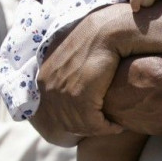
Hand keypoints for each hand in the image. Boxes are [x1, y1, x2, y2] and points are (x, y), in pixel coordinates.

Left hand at [32, 5, 125, 143]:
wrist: (104, 32)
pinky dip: (106, 128)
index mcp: (44, 77)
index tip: (91, 123)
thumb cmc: (94, 43)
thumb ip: (66, 74)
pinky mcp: (81, 94)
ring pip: (79, 124)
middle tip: (104, 128)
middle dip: (86, 129)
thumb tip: (70, 87)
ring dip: (98, 129)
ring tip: (112, 126)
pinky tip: (117, 125)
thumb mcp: (73, 59)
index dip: (73, 122)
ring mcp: (63, 90)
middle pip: (65, 121)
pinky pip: (92, 122)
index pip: (53, 112)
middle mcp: (48, 84)